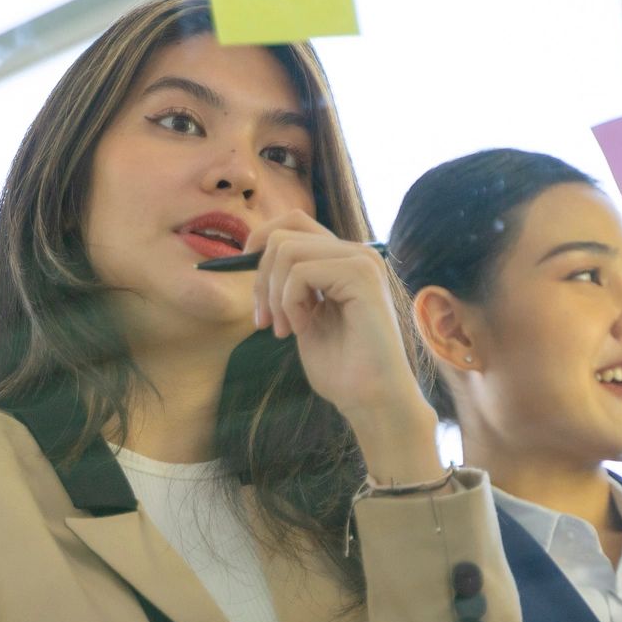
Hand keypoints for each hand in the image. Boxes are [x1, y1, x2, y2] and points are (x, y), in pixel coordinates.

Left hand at [243, 216, 439, 476]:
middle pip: (284, 234)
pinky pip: (300, 273)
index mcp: (342, 259)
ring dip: (274, 295)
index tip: (251, 285)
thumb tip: (251, 254)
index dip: (259, 245)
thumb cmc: (340, 367)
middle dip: (261, 279)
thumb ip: (288, 283)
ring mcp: (361, 261)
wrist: (370, 398)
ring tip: (283, 329)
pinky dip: (290, 304)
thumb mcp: (302, 315)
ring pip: (287, 250)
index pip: (293, 223)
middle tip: (264, 321)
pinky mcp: (361, 275)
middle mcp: (355, 253)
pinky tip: (303, 329)